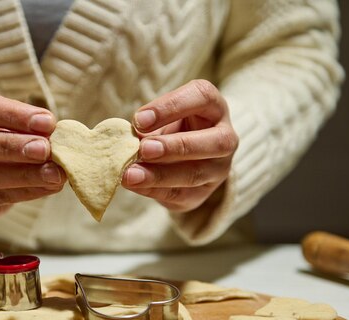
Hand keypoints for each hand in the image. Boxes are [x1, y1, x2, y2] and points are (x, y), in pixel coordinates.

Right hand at [0, 89, 65, 217]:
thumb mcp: (3, 120)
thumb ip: (23, 123)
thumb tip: (53, 132)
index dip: (11, 113)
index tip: (46, 121)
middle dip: (12, 145)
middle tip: (46, 149)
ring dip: (25, 174)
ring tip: (55, 173)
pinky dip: (29, 191)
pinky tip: (50, 186)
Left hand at [122, 80, 237, 212]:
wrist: (184, 160)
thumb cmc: (171, 129)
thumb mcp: (162, 119)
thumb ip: (146, 126)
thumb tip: (123, 138)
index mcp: (213, 107)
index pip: (202, 97)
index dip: (170, 107)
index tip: (139, 119)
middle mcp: (225, 137)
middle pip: (215, 141)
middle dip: (176, 146)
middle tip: (144, 149)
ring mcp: (219, 169)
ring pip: (195, 174)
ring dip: (160, 175)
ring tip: (130, 175)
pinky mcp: (203, 193)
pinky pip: (181, 195)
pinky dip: (153, 190)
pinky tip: (134, 185)